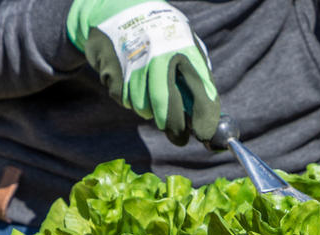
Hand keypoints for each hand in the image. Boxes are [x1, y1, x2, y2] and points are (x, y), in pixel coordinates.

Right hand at [67, 0, 219, 144]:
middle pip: (166, 105)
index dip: (204, 118)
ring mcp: (133, 61)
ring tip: (150, 94)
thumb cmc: (161, 34)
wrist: (119, 7)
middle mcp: (158, 54)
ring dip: (149, 110)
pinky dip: (129, 99)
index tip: (204, 135)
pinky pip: (123, 99)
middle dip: (174, 127)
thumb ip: (197, 75)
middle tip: (179, 138)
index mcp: (183, 47)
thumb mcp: (185, 44)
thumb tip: (207, 116)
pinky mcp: (112, 68)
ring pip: (143, 106)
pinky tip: (131, 81)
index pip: (200, 89)